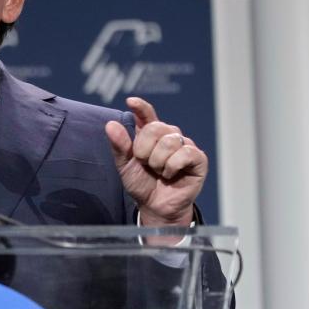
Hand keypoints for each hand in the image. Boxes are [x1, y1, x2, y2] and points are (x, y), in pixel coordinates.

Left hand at [104, 97, 206, 226]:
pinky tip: (171, 174)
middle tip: (146, 164)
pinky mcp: (198, 158)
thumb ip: (120, 145)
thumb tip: (111, 124)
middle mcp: (169, 136)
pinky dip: (172, 166)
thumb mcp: (125, 166)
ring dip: (158, 162)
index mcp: (150, 135)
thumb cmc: (142, 184)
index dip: (141, 107)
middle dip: (144, 149)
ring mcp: (185, 146)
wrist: (155, 206)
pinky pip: (185, 153)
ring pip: (169, 141)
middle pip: (156, 127)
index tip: (131, 101)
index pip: (147, 115)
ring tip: (159, 172)